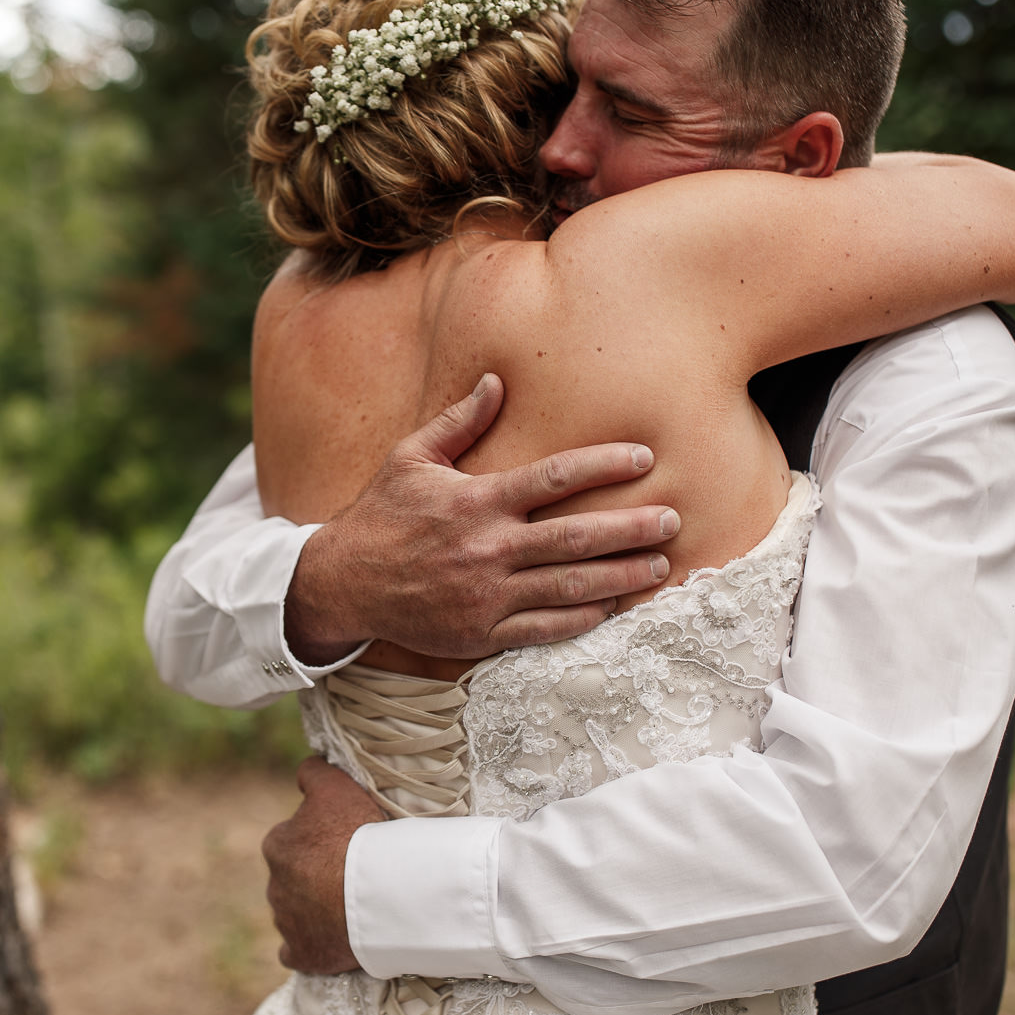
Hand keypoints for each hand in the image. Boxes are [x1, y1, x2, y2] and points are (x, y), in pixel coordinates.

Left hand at [262, 758, 385, 973]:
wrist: (380, 893)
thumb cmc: (359, 835)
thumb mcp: (337, 788)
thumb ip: (314, 774)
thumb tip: (305, 771)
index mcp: (277, 845)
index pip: (294, 839)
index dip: (321, 839)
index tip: (346, 843)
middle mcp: (274, 885)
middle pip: (295, 877)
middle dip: (315, 877)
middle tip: (352, 874)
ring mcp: (286, 923)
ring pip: (296, 913)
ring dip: (316, 911)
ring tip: (353, 907)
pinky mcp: (302, 954)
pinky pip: (296, 951)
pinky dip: (309, 946)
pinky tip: (328, 940)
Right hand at [284, 374, 677, 662]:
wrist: (341, 584)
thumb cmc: (380, 516)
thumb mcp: (410, 459)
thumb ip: (459, 422)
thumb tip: (497, 381)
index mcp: (476, 501)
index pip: (554, 478)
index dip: (604, 466)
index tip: (643, 458)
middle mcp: (488, 548)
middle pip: (576, 536)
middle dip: (631, 527)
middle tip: (673, 519)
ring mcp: (487, 595)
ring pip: (571, 587)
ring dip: (622, 576)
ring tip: (660, 566)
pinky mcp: (483, 633)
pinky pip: (546, 628)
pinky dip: (586, 619)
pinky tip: (617, 607)